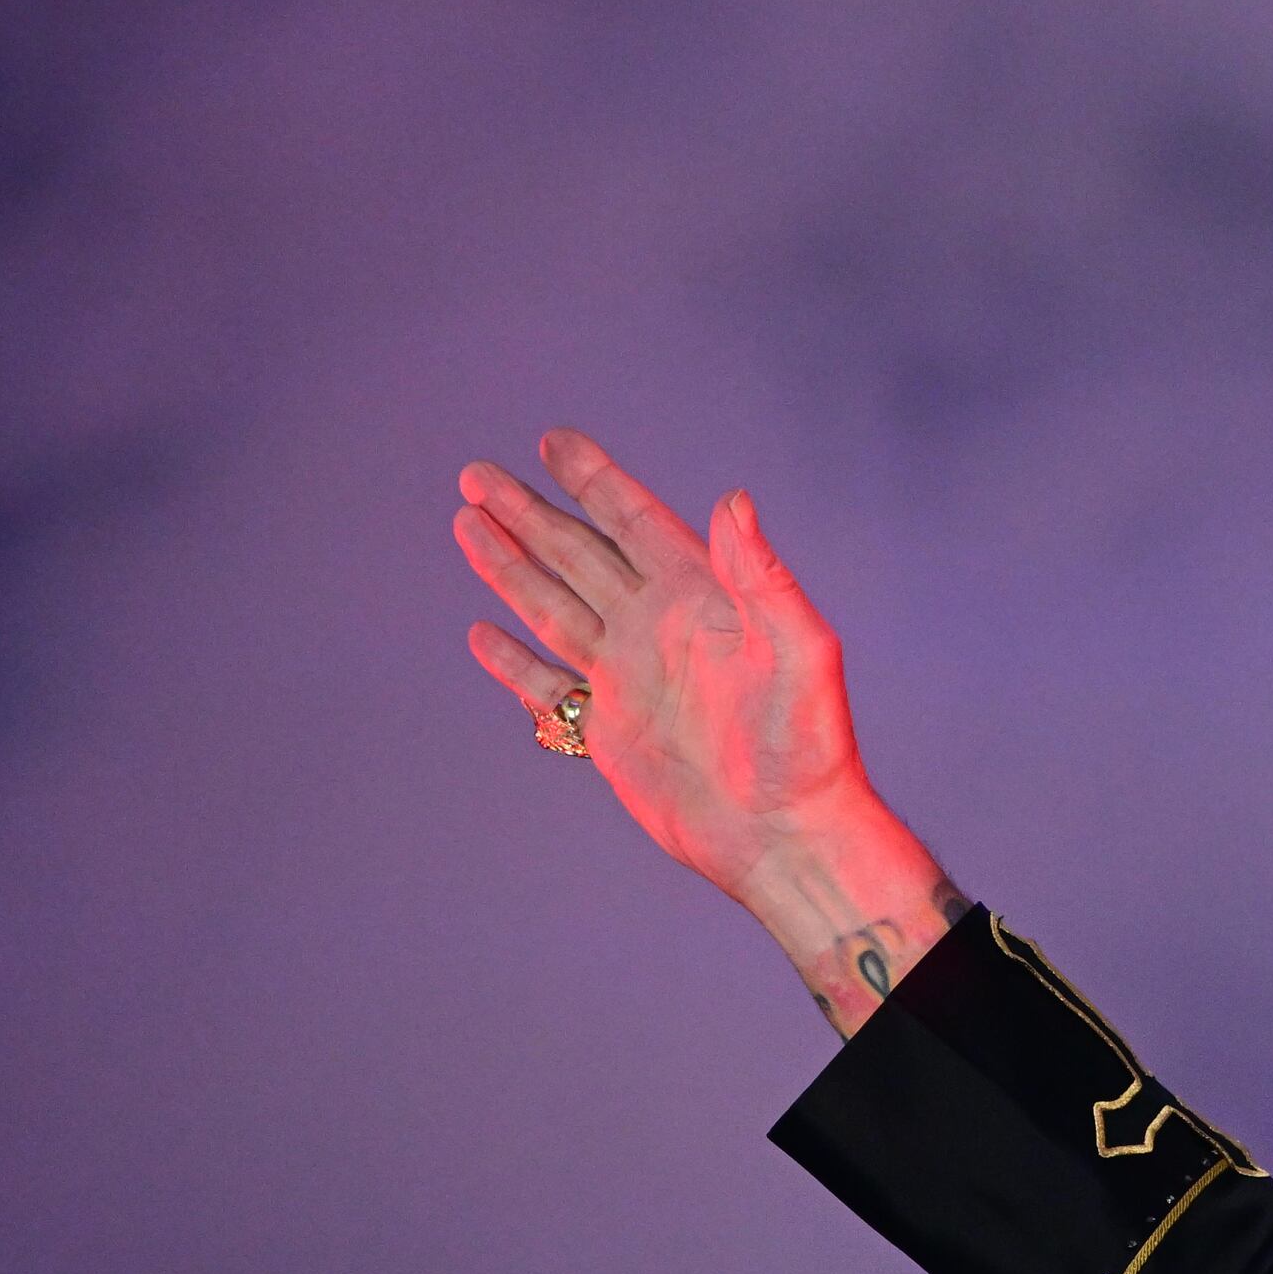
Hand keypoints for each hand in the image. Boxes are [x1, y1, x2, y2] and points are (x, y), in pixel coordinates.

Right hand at [455, 431, 957, 1031]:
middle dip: (527, 513)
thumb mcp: (798, 648)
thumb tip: (733, 500)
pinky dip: (513, 662)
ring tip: (466, 524)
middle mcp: (657, 627)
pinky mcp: (611, 730)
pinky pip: (548, 687)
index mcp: (700, 597)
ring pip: (553, 607)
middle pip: (578, 555)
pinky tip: (482, 634)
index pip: (635, 521)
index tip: (551, 440)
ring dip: (509, 568)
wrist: (784, 833)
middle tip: (475, 474)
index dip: (593, 479)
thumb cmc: (806, 743)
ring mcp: (630, 677)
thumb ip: (761, 575)